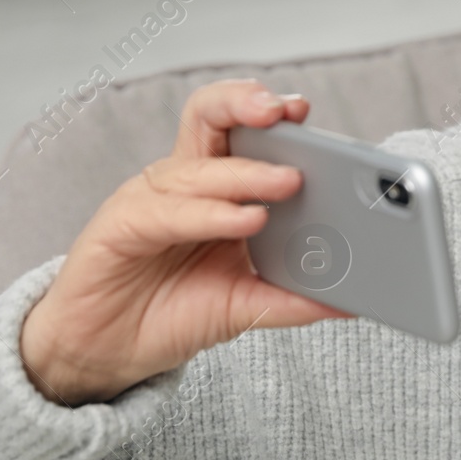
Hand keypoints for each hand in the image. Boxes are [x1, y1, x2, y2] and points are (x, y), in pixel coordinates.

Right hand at [18, 81, 351, 405]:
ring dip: (248, 174)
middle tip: (291, 117)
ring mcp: (149, 199)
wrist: (108, 353)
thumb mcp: (246, 305)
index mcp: (214, 185)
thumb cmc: (174, 313)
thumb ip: (292, 298)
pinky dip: (210, 214)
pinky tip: (247, 220)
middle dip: (249, 106)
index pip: (238, 126)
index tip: (302, 109)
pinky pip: (168, 213)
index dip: (266, 109)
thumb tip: (351, 302)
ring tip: (289, 182)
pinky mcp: (120, 227)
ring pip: (198, 169)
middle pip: (210, 117)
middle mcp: (182, 180)